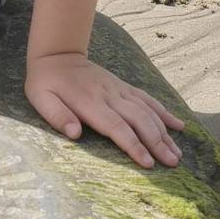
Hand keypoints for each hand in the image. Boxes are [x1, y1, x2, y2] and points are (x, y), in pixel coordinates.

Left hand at [25, 51, 184, 169]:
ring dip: (164, 132)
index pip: (117, 127)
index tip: (148, 163)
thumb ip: (57, 116)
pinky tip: (178, 125)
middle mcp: (110, 96)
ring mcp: (119, 90)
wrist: (57, 55)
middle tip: (172, 163)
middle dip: (157, 143)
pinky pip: (148, 99)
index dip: (133, 145)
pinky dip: (164, 112)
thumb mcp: (41, 99)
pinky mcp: (123, 87)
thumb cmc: (46, 82)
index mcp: (90, 103)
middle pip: (139, 121)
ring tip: (177, 153)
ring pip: (148, 111)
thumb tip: (74, 134)